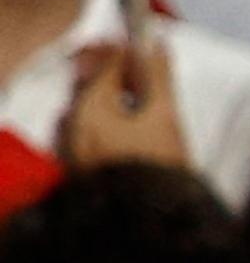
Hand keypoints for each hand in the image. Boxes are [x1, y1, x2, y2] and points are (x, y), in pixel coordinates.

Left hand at [57, 40, 191, 171]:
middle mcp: (70, 126)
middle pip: (91, 85)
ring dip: (110, 95)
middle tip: (142, 67)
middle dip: (116, 72)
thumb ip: (158, 76)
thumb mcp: (165, 115)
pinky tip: (126, 123)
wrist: (146, 218)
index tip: (145, 44)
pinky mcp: (77, 165)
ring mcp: (70, 147)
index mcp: (89, 109)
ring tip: (138, 96)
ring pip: (88, 108)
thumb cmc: (156, 167)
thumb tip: (156, 46)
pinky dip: (104, 118)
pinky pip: (86, 129)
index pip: (106, 64)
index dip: (128, 51)